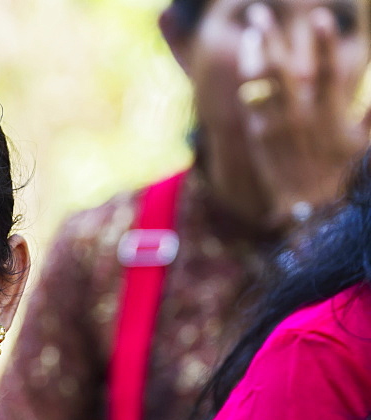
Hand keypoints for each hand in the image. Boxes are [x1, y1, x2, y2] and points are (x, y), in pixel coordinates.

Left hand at [238, 4, 369, 224]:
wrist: (312, 211)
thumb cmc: (344, 174)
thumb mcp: (365, 142)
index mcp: (330, 113)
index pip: (328, 70)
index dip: (324, 42)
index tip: (320, 15)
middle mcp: (301, 118)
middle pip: (283, 69)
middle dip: (272, 36)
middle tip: (259, 10)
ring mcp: (277, 128)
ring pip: (260, 84)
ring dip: (255, 54)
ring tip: (252, 30)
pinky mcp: (260, 138)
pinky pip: (250, 104)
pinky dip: (248, 82)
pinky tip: (247, 61)